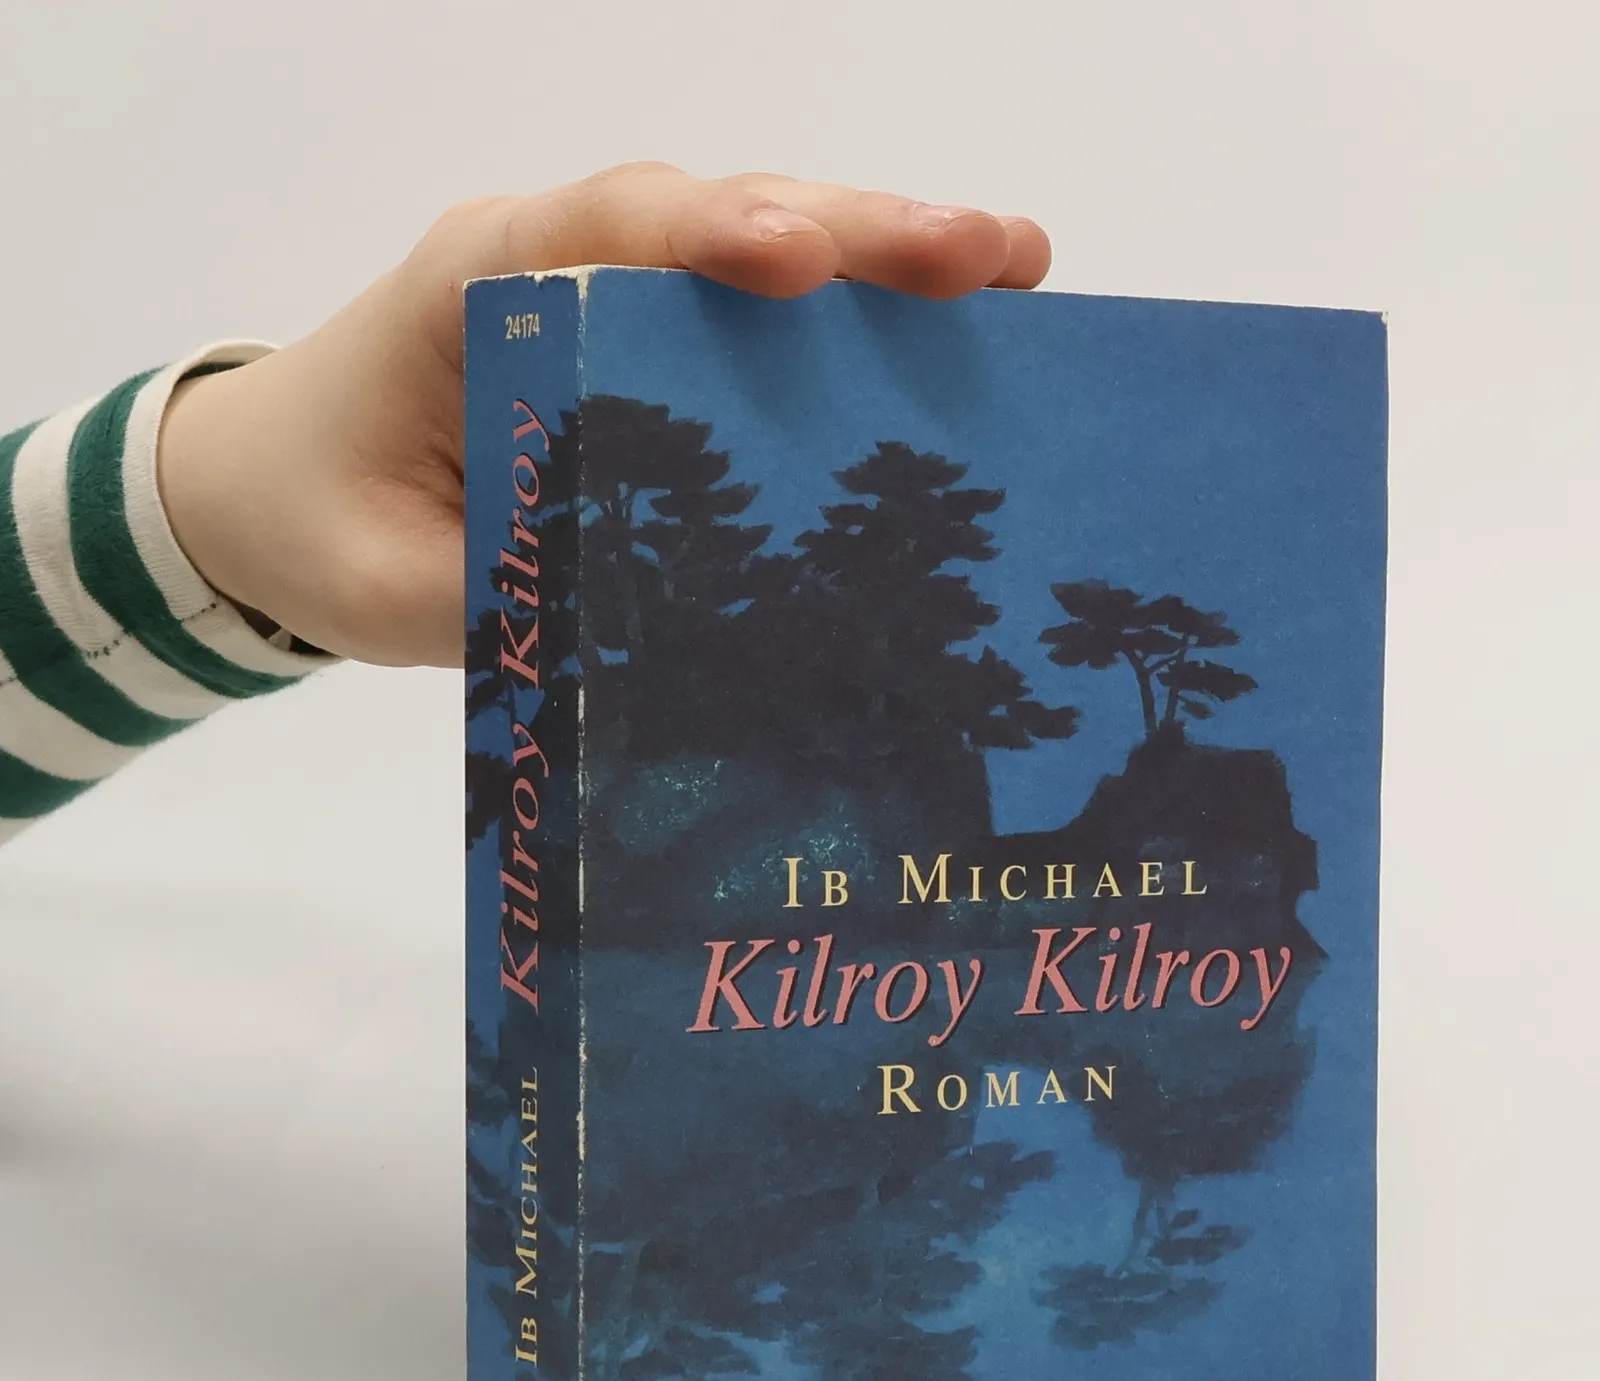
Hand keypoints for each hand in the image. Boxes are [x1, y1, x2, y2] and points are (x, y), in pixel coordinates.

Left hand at [156, 164, 1050, 667]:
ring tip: (1016, 271)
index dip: (707, 239)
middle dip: (856, 233)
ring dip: (888, 258)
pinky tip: (960, 332)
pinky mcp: (648, 343)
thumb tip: (670, 626)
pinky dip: (858, 321)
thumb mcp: (396, 585)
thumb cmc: (319, 523)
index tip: (803, 262)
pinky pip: (758, 318)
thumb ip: (516, 590)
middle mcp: (556, 260)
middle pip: (713, 218)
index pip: (601, 232)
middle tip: (988, 255)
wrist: (266, 494)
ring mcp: (612, 291)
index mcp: (474, 287)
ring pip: (758, 249)